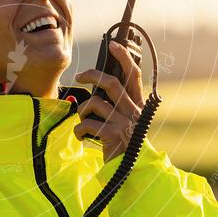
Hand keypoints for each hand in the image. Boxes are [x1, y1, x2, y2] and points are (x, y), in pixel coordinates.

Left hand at [73, 41, 144, 162]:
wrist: (133, 173)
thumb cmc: (125, 145)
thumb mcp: (126, 122)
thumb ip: (117, 106)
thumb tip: (95, 90)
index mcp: (138, 105)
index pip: (134, 75)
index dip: (124, 57)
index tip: (113, 44)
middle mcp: (133, 111)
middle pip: (112, 83)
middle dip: (93, 75)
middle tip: (79, 76)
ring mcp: (124, 123)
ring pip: (96, 103)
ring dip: (83, 110)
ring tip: (83, 119)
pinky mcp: (112, 135)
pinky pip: (87, 124)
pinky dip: (79, 129)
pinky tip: (81, 136)